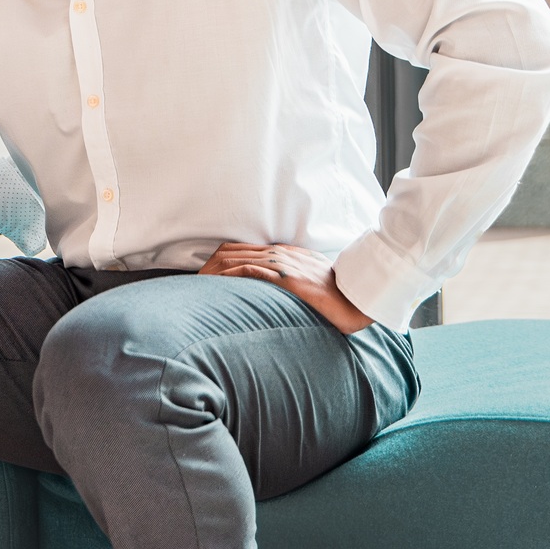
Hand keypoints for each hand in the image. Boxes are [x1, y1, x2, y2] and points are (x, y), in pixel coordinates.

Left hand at [199, 242, 373, 335]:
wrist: (357, 299)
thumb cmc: (336, 294)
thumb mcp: (310, 281)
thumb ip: (291, 280)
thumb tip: (273, 291)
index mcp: (284, 254)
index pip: (241, 250)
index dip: (219, 260)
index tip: (204, 275)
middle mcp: (280, 254)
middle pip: (233, 251)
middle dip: (209, 266)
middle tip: (192, 281)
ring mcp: (282, 264)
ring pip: (237, 258)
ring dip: (213, 271)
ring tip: (197, 285)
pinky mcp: (286, 278)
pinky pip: (251, 271)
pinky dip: (229, 276)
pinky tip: (216, 285)